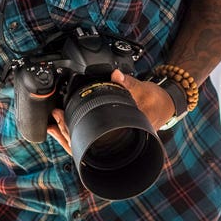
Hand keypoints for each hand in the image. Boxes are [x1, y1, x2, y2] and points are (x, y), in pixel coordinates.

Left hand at [46, 70, 175, 154]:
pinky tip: (66, 126)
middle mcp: (119, 141)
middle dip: (67, 133)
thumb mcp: (144, 89)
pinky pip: (91, 137)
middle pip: (86, 145)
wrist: (166, 105)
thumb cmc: (157, 101)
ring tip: (55, 124)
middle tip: (55, 117)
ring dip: (70, 134)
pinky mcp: (111, 133)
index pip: (94, 140)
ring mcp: (114, 139)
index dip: (74, 132)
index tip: (62, 119)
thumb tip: (116, 75)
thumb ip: (129, 83)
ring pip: (87, 144)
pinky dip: (78, 132)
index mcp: (125, 134)